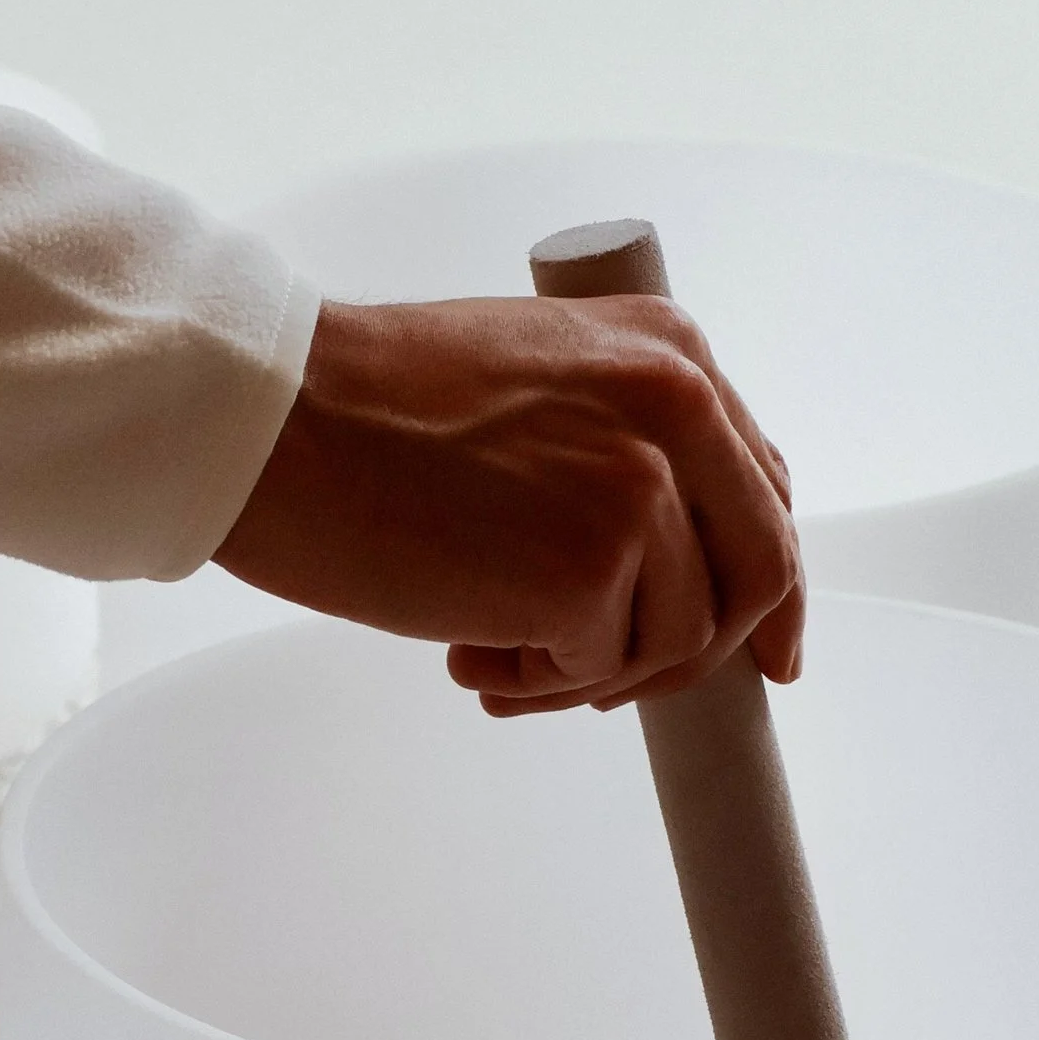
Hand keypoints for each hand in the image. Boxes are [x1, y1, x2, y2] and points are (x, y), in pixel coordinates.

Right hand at [214, 294, 803, 714]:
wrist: (273, 420)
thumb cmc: (365, 401)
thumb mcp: (532, 373)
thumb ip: (615, 436)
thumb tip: (658, 548)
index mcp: (669, 351)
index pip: (759, 487)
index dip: (763, 581)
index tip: (765, 645)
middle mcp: (677, 408)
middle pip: (755, 570)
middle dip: (701, 652)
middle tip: (615, 688)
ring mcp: (641, 491)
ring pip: (674, 638)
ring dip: (586, 669)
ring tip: (487, 648)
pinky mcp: (591, 571)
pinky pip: (599, 668)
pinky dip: (536, 680)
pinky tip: (464, 649)